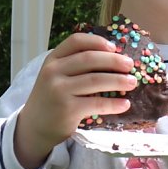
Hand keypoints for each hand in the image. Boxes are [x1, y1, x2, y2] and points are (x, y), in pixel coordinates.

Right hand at [14, 32, 137, 168]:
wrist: (35, 127)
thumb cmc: (53, 98)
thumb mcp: (57, 75)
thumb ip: (76, 65)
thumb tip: (115, 58)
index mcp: (53, 59)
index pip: (76, 41)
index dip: (97, 42)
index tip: (115, 47)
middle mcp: (54, 72)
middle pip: (90, 59)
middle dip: (114, 61)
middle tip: (130, 65)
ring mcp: (59, 90)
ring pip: (96, 80)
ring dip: (119, 80)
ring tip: (133, 82)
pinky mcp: (68, 110)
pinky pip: (97, 103)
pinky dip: (114, 104)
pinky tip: (125, 104)